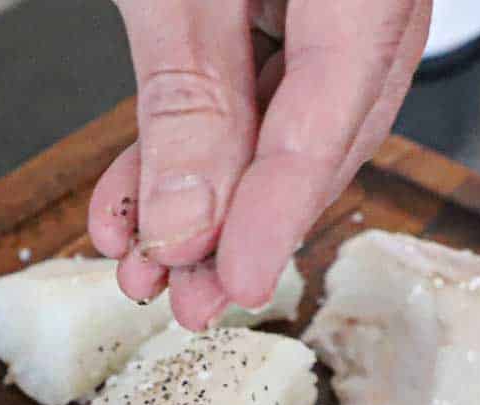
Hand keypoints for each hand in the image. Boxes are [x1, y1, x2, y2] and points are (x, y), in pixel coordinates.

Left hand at [89, 0, 430, 328]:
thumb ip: (190, 95)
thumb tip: (189, 222)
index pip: (339, 98)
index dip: (283, 204)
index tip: (238, 282)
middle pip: (326, 130)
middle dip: (242, 227)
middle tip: (192, 299)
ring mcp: (334, 1)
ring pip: (285, 126)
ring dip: (209, 205)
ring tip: (151, 265)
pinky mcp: (289, 8)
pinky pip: (253, 91)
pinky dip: (194, 147)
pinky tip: (139, 200)